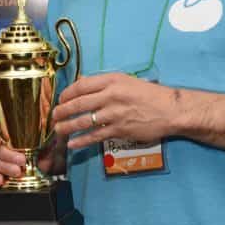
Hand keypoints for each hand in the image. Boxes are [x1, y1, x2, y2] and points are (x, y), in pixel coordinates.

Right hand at [0, 127, 59, 184]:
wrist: (54, 160)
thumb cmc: (48, 142)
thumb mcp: (49, 131)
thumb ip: (48, 122)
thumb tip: (51, 113)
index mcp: (10, 132)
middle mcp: (4, 145)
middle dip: (8, 156)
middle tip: (22, 160)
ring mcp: (4, 159)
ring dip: (6, 168)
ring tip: (19, 171)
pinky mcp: (6, 172)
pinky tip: (1, 181)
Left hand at [53, 73, 177, 149]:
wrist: (170, 110)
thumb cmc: (150, 95)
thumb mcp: (127, 81)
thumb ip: (104, 83)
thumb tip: (83, 83)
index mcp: (112, 81)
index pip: (81, 85)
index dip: (67, 93)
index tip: (60, 99)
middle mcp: (111, 96)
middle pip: (78, 103)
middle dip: (62, 111)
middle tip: (54, 116)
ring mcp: (114, 114)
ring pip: (83, 121)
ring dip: (67, 126)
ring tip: (58, 130)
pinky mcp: (119, 130)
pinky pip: (95, 136)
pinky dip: (81, 140)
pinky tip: (73, 143)